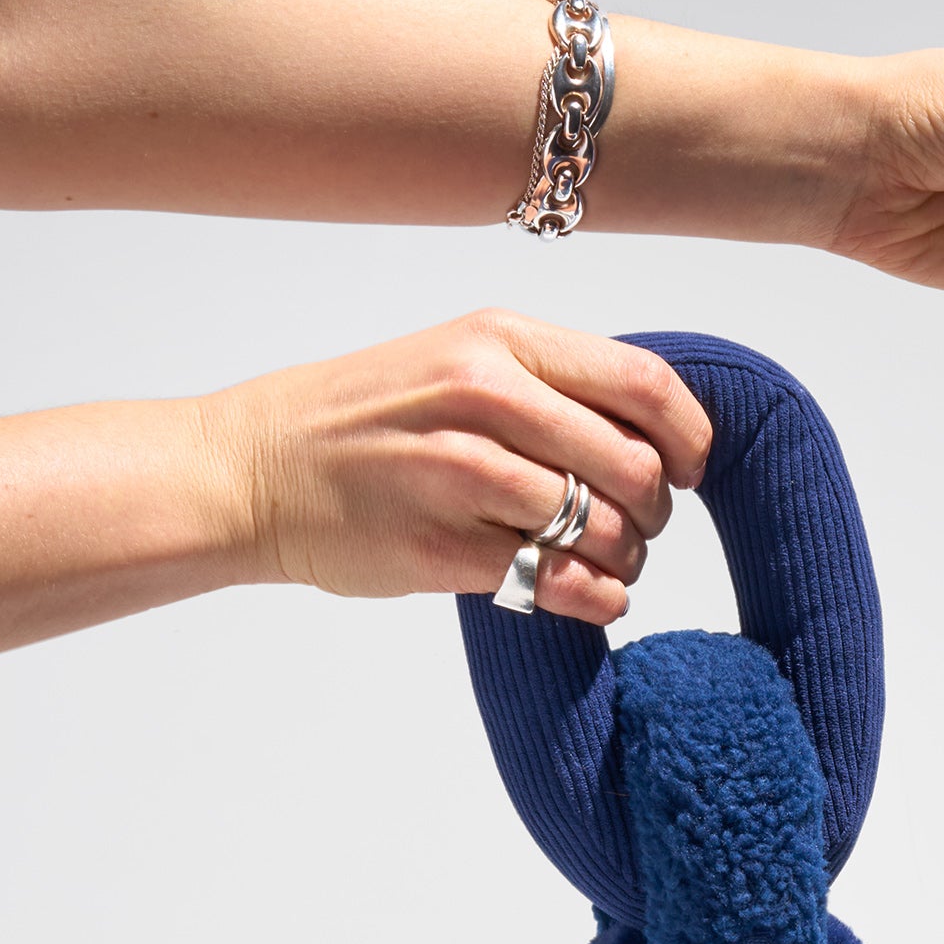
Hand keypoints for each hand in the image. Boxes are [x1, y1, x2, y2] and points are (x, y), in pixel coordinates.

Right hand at [200, 312, 713, 622]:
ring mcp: (462, 476)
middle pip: (635, 468)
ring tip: (604, 565)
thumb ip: (547, 383)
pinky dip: (598, 601)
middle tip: (637, 529)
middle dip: (656, 512)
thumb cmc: (362, 421)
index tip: (689, 470)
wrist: (254, 469)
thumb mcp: (456, 360)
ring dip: (626, 562)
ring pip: (605, 532)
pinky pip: (563, 586)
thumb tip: (650, 428)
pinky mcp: (443, 549)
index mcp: (499, 342)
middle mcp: (486, 398)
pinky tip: (590, 598)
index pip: (645, 385)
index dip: (690, 439)